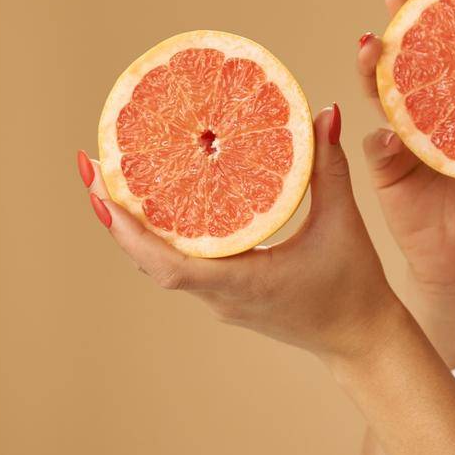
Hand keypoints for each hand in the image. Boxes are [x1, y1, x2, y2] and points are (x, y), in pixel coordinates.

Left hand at [78, 105, 401, 363]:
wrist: (361, 339)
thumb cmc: (354, 286)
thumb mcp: (343, 222)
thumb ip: (330, 169)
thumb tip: (324, 115)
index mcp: (240, 283)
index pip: (165, 264)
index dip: (127, 232)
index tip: (98, 194)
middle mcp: (220, 295)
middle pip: (149, 260)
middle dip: (117, 217)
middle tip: (94, 168)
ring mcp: (221, 299)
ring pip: (162, 264)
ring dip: (135, 228)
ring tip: (117, 181)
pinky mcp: (229, 295)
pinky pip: (185, 264)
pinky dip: (165, 236)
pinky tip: (165, 205)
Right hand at [357, 0, 454, 308]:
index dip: (448, 17)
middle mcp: (432, 114)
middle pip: (411, 58)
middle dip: (399, 22)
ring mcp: (405, 140)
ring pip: (383, 93)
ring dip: (374, 68)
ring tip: (371, 46)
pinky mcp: (388, 173)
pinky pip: (380, 150)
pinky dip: (384, 140)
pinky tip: (390, 135)